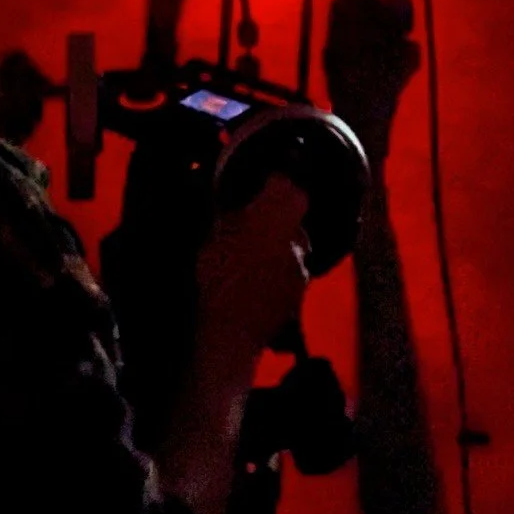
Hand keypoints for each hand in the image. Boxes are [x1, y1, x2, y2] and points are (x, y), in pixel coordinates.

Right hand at [195, 175, 308, 360]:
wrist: (232, 332)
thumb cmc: (217, 283)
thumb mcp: (212, 241)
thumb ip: (230, 217)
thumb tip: (237, 205)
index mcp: (270, 219)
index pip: (286, 186)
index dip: (277, 181)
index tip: (267, 182)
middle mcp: (293, 238)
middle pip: (295, 213)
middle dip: (280, 215)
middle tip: (258, 222)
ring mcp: (300, 266)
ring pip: (296, 243)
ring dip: (281, 244)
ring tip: (257, 256)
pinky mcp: (301, 290)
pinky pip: (294, 270)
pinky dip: (282, 270)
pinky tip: (261, 280)